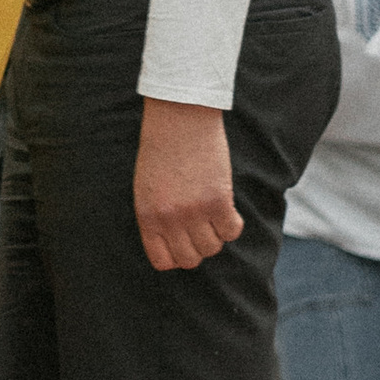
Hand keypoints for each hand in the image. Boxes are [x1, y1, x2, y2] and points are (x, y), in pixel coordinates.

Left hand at [133, 100, 241, 271]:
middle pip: (191, 259)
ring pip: (213, 247)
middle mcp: (169, 219)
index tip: (184, 242)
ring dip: (215, 234)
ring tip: (212, 211)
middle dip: (198, 247)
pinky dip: (233, 223)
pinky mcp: (218, 200)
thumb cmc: (161, 151)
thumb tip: (177, 246)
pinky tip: (226, 206)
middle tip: (201, 226)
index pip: (163, 261)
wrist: (178, 118)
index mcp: (147, 216)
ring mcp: (194, 211)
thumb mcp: (147, 188)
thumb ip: (158, 218)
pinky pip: (232, 230)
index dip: (176, 255)